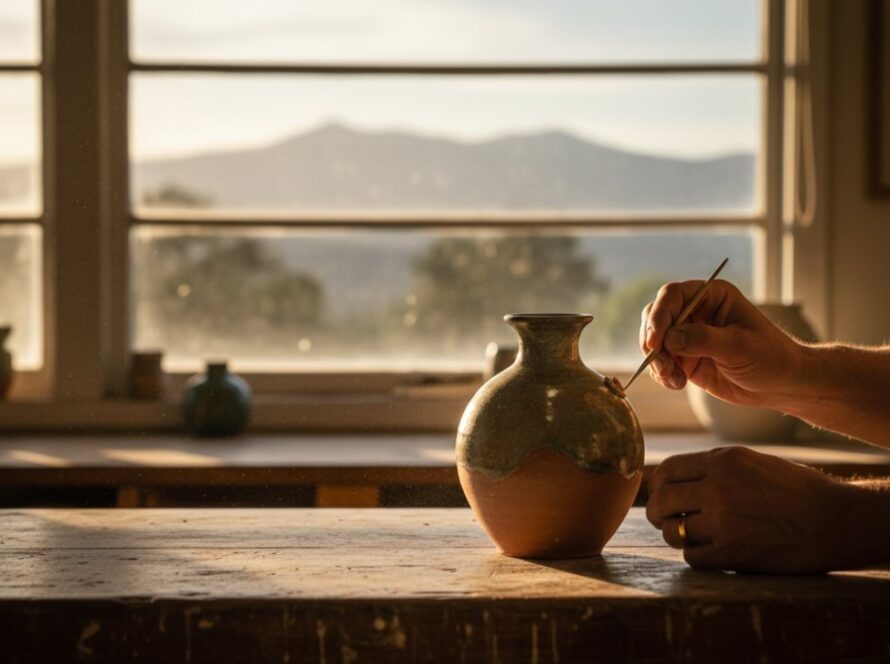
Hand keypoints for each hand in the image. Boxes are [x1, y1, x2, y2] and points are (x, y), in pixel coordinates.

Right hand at [639, 279, 800, 407]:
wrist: (781, 384)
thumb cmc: (769, 356)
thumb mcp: (739, 346)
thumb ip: (704, 339)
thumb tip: (669, 339)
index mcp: (712, 296)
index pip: (672, 295)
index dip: (659, 315)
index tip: (654, 341)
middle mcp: (695, 312)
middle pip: (656, 317)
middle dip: (653, 341)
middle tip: (662, 364)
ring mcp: (688, 336)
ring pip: (653, 341)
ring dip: (657, 361)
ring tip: (673, 379)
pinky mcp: (685, 358)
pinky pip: (661, 362)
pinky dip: (663, 375)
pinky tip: (678, 384)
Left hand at [646, 446, 850, 572]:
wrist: (834, 522)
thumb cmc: (795, 490)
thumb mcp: (752, 462)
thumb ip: (713, 468)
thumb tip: (669, 479)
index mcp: (723, 461)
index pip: (668, 469)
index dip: (658, 484)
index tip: (660, 493)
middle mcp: (718, 488)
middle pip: (661, 500)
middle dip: (656, 511)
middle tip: (662, 517)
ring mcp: (723, 522)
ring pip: (673, 531)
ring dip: (677, 535)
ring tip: (692, 534)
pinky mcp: (731, 554)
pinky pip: (691, 556)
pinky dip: (696, 555)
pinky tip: (711, 550)